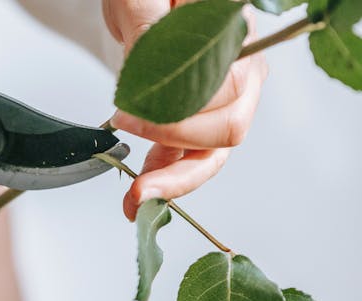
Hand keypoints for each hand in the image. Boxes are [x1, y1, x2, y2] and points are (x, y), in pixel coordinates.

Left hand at [102, 0, 266, 220]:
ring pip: (211, 153)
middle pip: (228, 127)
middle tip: (126, 139)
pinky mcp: (198, 122)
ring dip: (173, 180)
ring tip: (135, 200)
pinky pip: (188, 159)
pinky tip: (138, 193)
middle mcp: (243, 71)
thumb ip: (150, 30)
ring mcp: (225, 101)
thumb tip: (149, 72)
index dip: (178, 110)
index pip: (226, 87)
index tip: (127, 113)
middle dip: (175, 146)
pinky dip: (163, 179)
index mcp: (238, 35)